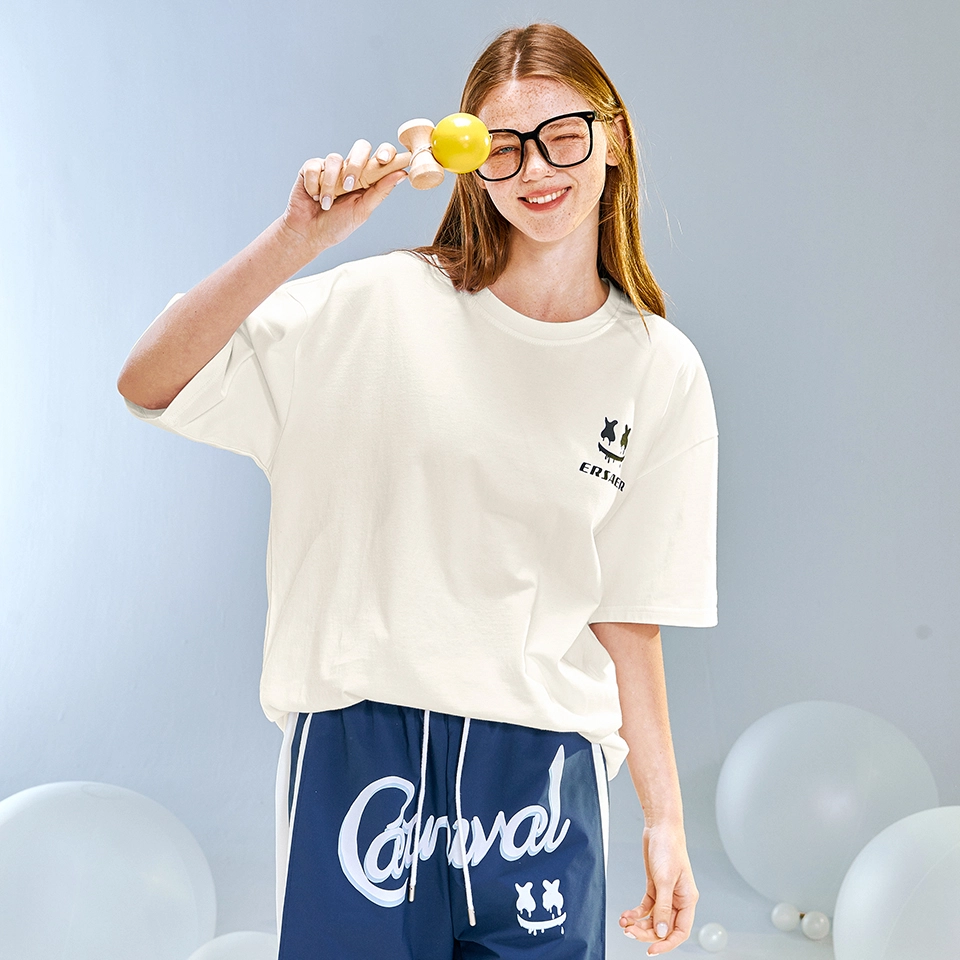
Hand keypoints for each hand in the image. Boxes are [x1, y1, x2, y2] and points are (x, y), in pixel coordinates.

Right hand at [281, 139, 407, 254]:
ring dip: (331, 184)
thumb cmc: (337, 225)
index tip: (385, 160)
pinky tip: (314, 197)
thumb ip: (381, 191)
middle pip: (361, 147)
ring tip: (327, 203)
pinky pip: (315, 167)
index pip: (381, 157)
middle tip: (351, 184)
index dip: (386, 153)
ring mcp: (330, 167)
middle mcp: (350, 169)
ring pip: (335, 159)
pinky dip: (314, 185)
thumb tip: (402, 174)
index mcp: (367, 179)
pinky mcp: (311, 169)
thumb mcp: (363, 211)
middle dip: (357, 164)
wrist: (309, 234)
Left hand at [619, 822, 698, 954]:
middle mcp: (678, 900)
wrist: (660, 827)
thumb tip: (662, 932)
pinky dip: (636, 913)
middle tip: (630, 932)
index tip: (651, 950)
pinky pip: (647, 907)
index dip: (667, 944)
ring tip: (625, 923)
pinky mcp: (655, 887)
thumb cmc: (668, 848)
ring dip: (639, 924)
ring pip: (654, 919)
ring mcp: (666, 894)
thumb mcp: (664, 880)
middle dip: (647, 932)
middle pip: (664, 927)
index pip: (680, 931)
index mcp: (687, 900)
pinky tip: (627, 915)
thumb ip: (663, 908)